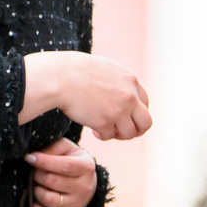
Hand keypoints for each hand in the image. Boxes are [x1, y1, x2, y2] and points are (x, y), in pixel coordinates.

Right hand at [21, 51, 151, 141]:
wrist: (61, 77)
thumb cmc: (77, 71)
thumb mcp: (106, 69)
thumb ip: (120, 82)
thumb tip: (128, 97)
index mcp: (131, 81)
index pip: (145, 103)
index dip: (136, 113)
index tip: (125, 116)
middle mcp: (129, 96)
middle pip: (146, 122)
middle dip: (136, 130)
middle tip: (123, 131)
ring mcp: (119, 110)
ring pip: (129, 133)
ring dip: (118, 134)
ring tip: (106, 129)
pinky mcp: (105, 122)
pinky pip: (109, 136)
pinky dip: (102, 135)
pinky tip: (93, 128)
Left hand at [26, 138, 98, 206]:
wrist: (86, 184)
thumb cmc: (71, 161)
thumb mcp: (67, 148)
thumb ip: (53, 147)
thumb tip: (33, 157)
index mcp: (86, 167)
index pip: (64, 166)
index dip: (43, 161)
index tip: (29, 158)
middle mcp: (84, 187)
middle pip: (51, 181)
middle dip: (37, 174)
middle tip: (36, 172)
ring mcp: (76, 205)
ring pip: (48, 199)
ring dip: (36, 190)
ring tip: (38, 185)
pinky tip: (37, 201)